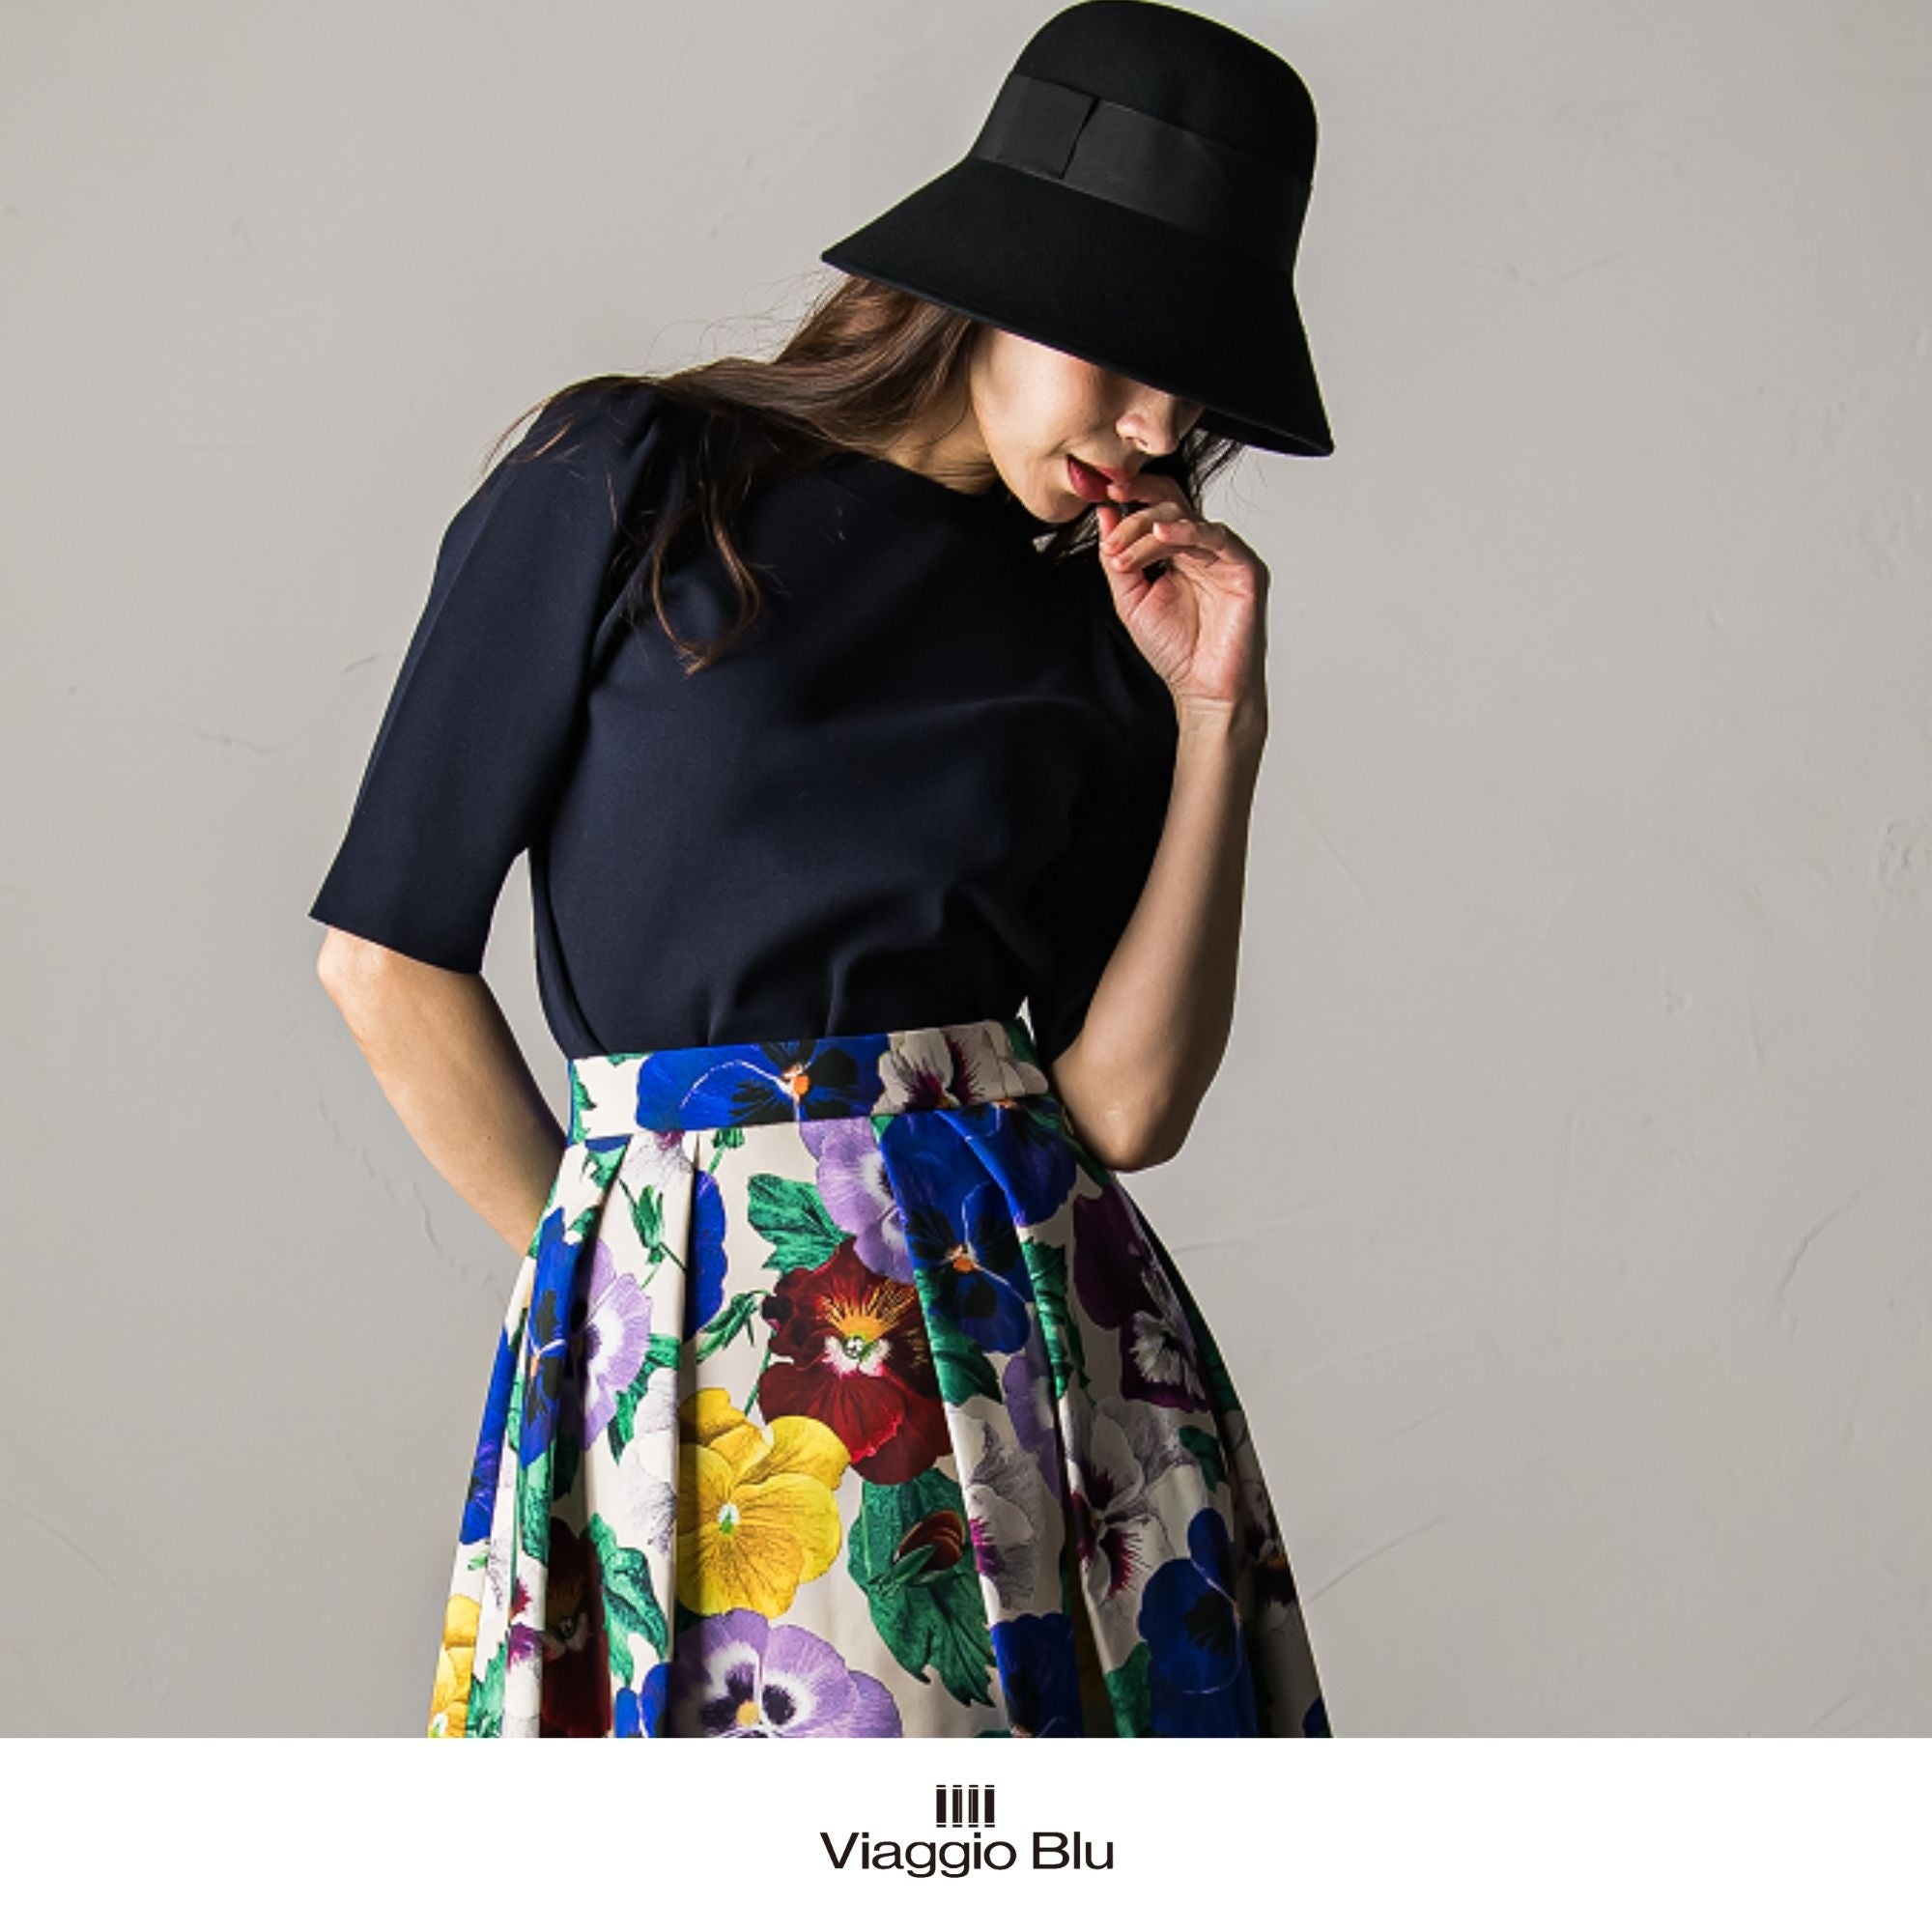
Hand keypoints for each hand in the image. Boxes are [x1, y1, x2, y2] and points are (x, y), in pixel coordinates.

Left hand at [1094, 475, 1269, 724]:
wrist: (1202, 688)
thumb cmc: (1174, 650)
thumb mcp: (1131, 600)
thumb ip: (1118, 558)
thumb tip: (1105, 514)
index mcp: (1177, 552)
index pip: (1156, 509)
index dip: (1132, 496)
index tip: (1103, 492)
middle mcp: (1202, 548)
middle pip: (1170, 504)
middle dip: (1135, 512)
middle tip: (1111, 528)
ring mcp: (1224, 556)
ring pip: (1187, 518)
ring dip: (1150, 528)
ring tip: (1124, 551)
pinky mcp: (1244, 568)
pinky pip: (1216, 537)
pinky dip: (1188, 531)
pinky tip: (1163, 534)